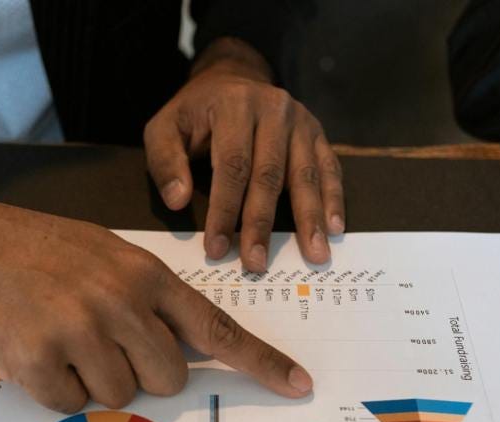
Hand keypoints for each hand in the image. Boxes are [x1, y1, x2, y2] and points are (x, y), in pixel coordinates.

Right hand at [0, 192, 313, 411]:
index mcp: (144, 275)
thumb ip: (145, 299)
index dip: (261, 363)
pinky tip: (32, 351)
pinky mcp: (39, 361)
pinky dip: (53, 390)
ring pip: (118, 398)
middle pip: (167, 379)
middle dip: (140, 375)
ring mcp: (80, 331)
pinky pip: (69, 406)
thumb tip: (175, 353)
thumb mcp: (104, 255)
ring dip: (92, 382)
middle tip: (100, 345)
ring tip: (58, 339)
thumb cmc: (35, 250)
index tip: (298, 386)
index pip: (216, 329)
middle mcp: (121, 302)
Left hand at [144, 38, 344, 271]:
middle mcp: (273, 108)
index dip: (224, 210)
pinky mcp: (318, 132)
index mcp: (234, 105)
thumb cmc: (194, 114)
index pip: (231, 166)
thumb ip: (165, 163)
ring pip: (305, 174)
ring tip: (314, 254)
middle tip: (257, 264)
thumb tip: (177, 201)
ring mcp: (301, 120)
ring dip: (309, 218)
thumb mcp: (164, 128)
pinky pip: (329, 168)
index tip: (217, 248)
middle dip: (261, 224)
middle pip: (269, 175)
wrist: (231, 79)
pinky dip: (333, 199)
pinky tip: (335, 228)